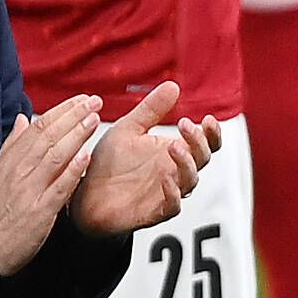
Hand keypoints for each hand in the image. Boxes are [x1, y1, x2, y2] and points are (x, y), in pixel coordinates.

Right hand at [0, 95, 101, 273]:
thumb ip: (12, 145)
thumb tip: (22, 120)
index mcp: (10, 160)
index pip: (37, 127)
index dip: (61, 111)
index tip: (80, 100)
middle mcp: (19, 171)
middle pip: (48, 136)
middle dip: (73, 116)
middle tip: (94, 102)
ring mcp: (29, 190)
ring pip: (55, 156)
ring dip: (76, 136)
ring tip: (93, 120)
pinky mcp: (39, 212)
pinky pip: (59, 188)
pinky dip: (72, 171)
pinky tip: (86, 157)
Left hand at [70, 81, 218, 238]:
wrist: (85, 194)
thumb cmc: (110, 163)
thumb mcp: (129, 129)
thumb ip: (151, 110)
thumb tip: (173, 85)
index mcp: (174, 151)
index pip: (205, 142)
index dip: (211, 132)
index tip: (206, 118)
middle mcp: (175, 172)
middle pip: (203, 159)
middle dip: (198, 142)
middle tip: (184, 125)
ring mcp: (166, 192)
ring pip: (190, 181)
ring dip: (186, 163)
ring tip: (173, 146)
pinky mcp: (153, 212)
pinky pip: (172, 206)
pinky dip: (173, 194)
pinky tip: (166, 179)